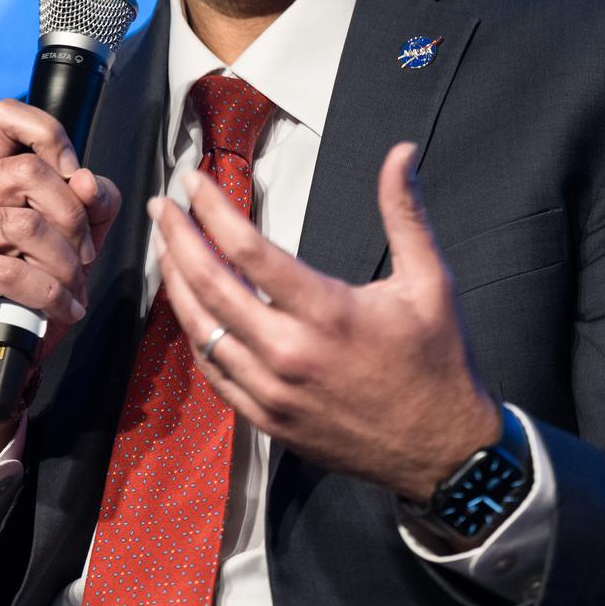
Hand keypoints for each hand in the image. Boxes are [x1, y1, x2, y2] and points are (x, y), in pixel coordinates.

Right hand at [0, 99, 121, 400]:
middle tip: (85, 255)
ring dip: (65, 262)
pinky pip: (10, 271)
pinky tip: (62, 308)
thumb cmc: (29, 294)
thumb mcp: (73, 240)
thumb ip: (91, 204)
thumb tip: (87, 179)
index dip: (50, 136)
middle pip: (26, 170)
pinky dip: (50, 293)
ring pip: (24, 223)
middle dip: (71, 215)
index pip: (6, 116)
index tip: (75, 176)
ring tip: (75, 288)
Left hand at [151, 142, 500, 501]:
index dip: (211, 209)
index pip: (248, 250)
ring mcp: (273, 393)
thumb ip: (406, 212)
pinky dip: (195, 335)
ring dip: (176, 285)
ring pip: (201, 332)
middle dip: (178, 239)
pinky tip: (189, 309)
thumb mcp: (431, 281)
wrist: (443, 452)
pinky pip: (213, 373)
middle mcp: (291, 353)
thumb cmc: (437, 362)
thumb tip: (401, 153)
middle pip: (211, 287)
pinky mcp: (268, 421)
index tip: (192, 182)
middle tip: (161, 207)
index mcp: (327, 312)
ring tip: (166, 249)